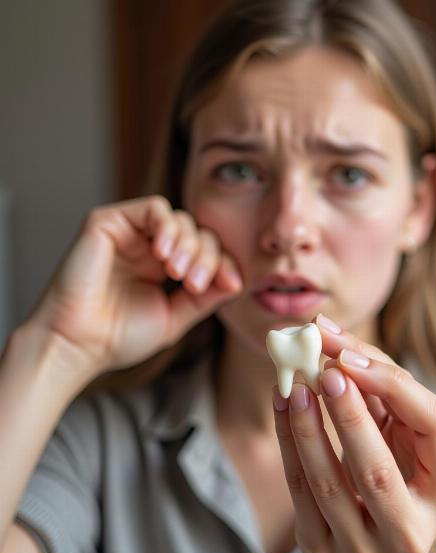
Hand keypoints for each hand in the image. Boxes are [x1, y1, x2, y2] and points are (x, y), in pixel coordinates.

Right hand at [26, 195, 241, 382]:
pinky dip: (167, 227)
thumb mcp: (177, 316)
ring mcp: (129, 233)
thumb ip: (207, 297)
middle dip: (206, 258)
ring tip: (177, 273)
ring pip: (180, 220)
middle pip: (198, 234)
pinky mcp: (109, 222)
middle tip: (195, 284)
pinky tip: (162, 254)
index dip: (223, 264)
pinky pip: (153, 208)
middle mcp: (148, 247)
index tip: (230, 285)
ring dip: (188, 244)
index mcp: (163, 268)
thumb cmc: (120, 336)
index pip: (206, 252)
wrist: (79, 345)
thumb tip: (238, 279)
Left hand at [272, 315, 435, 552]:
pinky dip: (287, 441)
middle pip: (377, 470)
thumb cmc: (404, 478)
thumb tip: (339, 346)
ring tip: (295, 384)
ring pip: (327, 483)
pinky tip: (282, 404)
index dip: (394, 387)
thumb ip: (387, 396)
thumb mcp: (412, 441)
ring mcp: (364, 549)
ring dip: (306, 427)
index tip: (351, 358)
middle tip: (326, 370)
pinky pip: (298, 491)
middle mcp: (412, 531)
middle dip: (348, 415)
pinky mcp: (322, 549)